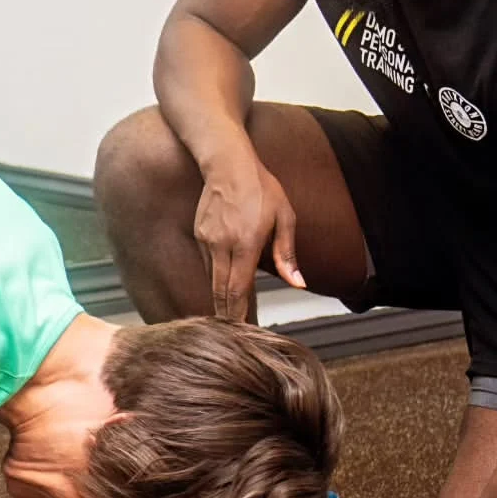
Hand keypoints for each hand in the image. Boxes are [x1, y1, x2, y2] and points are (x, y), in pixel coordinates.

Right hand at [194, 155, 303, 320]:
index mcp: (246, 244)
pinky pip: (209, 262)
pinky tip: (226, 275)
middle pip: (220, 292)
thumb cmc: (261, 187)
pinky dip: (218, 274)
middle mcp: (222, 246)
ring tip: (230, 312)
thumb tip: (297, 283)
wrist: (227, 163)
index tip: (240, 332)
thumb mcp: (285, 217)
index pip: (238, 290)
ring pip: (213, 279)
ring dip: (221, 296)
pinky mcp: (199, 235)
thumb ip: (288, 254)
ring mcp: (207, 241)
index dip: (238, 314)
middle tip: (232, 333)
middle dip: (226, 315)